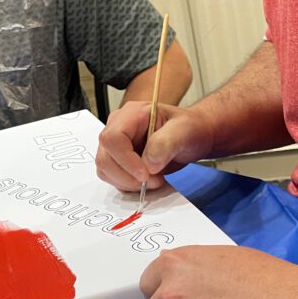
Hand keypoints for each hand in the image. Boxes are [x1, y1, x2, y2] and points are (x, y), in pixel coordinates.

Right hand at [96, 102, 214, 190]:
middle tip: (154, 180)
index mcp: (131, 114)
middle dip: (128, 176)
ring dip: (128, 183)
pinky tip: (146, 180)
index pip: (113, 138)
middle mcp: (117, 126)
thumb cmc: (189, 128)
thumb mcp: (184, 130)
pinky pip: (111, 176)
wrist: (192, 136)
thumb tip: (148, 163)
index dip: (125, 160)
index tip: (145, 174)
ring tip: (153, 179)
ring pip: (105, 169)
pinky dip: (127, 185)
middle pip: (105, 157)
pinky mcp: (116, 158)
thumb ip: (166, 142)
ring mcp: (115, 144)